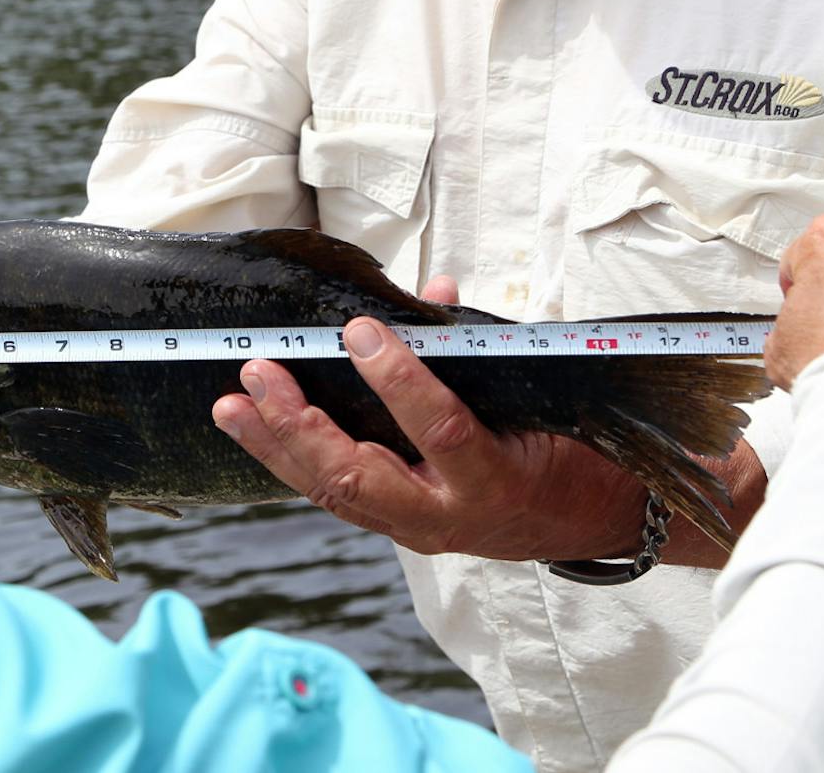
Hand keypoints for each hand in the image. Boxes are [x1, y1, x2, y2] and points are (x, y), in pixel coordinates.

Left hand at [210, 277, 644, 560]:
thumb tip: (431, 293)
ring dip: (276, 445)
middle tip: (260, 373)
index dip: (398, 380)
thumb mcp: (538, 396)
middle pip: (358, 476)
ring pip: (332, 492)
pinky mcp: (395, 528)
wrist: (590, 520)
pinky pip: (335, 496)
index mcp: (495, 479)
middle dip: (300, 424)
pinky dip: (292, 460)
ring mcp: (416, 529)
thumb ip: (479, 350)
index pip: (441, 428)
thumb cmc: (569, 448)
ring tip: (232, 405)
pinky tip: (256, 430)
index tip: (360, 331)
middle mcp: (447, 517)